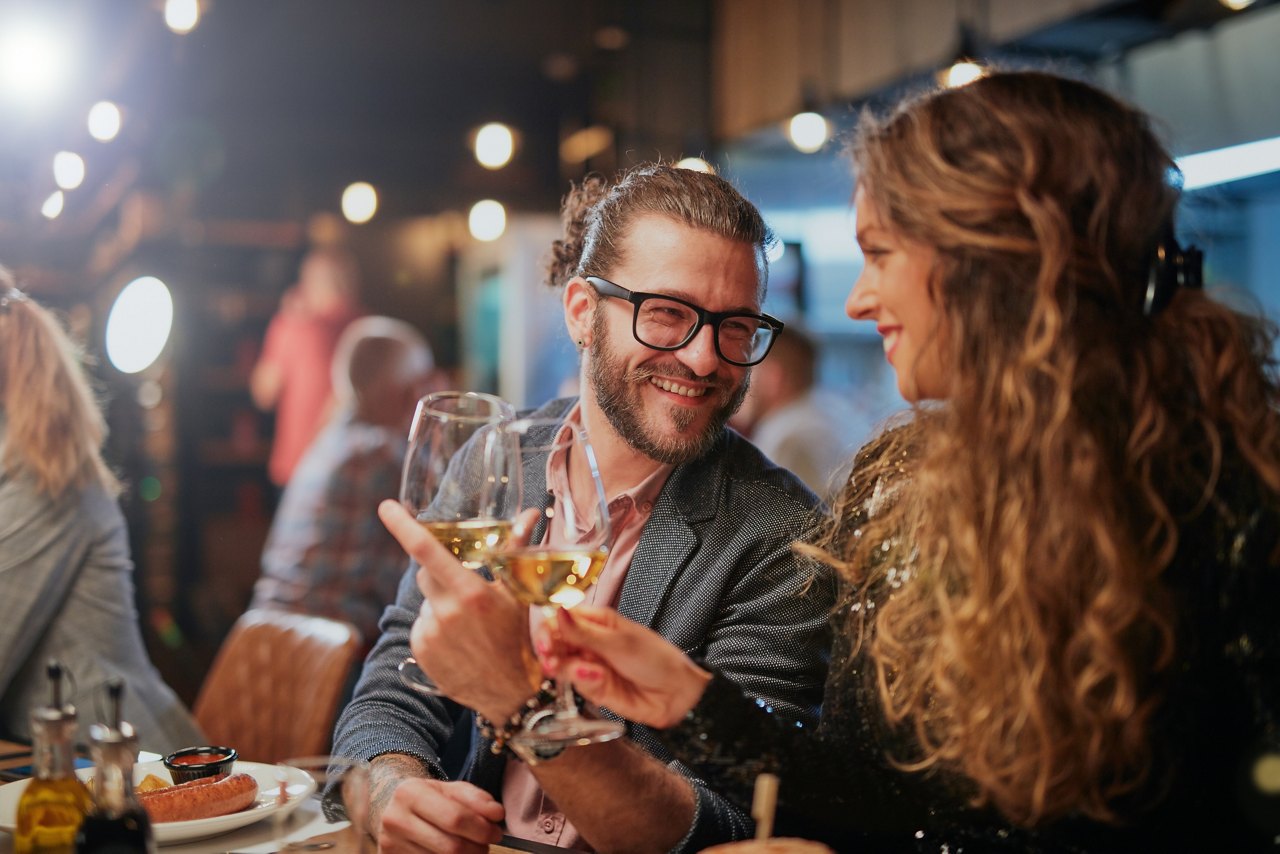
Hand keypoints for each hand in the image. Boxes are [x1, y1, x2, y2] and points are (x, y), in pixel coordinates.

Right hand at [377, 777, 503, 853]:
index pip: (455, 818)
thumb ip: (477, 799)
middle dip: (477, 849)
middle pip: (451, 847)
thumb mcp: (451, 789)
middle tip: (486, 844)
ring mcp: (390, 844)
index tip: (496, 832)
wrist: (393, 808)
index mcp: (411, 793)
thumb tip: (497, 814)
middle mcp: (395, 819)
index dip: (481, 829)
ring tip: (472, 849)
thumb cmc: (429, 799)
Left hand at [379, 500, 541, 720]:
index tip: (386, 507)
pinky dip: (434, 626)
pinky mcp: (420, 651)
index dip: (404, 526)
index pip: (428, 551)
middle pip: (426, 573)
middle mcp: (447, 612)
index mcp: (471, 592)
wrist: (511, 691)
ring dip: (441, 603)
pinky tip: (456, 640)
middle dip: (440, 573)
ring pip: (426, 600)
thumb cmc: (518, 636)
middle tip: (464, 589)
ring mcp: (430, 633)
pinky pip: (421, 624)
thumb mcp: (519, 593)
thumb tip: (531, 513)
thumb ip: (516, 550)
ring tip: (466, 625)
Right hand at [545, 605, 712, 728]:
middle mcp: (591, 643)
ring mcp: (591, 666)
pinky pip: (577, 685)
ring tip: (582, 670)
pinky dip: (584, 682)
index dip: (548, 629)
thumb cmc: (656, 659)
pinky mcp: (594, 689)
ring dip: (566, 669)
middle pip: (557, 644)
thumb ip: (583, 631)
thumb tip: (556, 611)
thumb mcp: (619, 641)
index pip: (562, 620)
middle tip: (551, 660)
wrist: (676, 693)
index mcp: (598, 622)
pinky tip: (597, 678)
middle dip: (551, 652)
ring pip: (563, 666)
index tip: (544, 641)